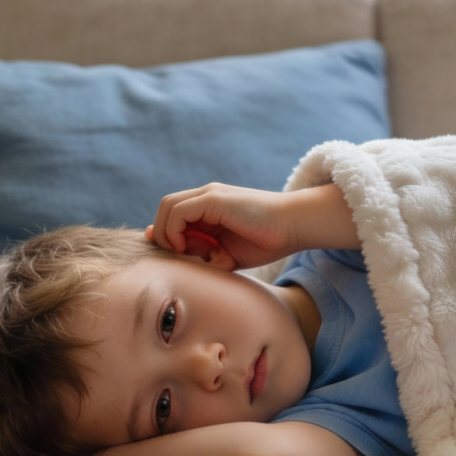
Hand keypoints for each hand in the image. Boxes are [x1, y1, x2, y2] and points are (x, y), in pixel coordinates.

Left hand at [146, 183, 296, 270]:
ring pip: (168, 206)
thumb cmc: (266, 241)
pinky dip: (174, 230)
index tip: (168, 253)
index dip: (163, 233)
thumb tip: (182, 260)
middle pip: (166, 208)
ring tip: (182, 253)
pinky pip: (179, 211)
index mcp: (209, 208)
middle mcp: (206, 197)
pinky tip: (187, 248)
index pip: (172, 214)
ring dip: (166, 233)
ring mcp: (209, 195)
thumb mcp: (227, 254)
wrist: (293, 226)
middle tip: (177, 256)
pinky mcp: (214, 198)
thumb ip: (205, 255)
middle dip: (162, 234)